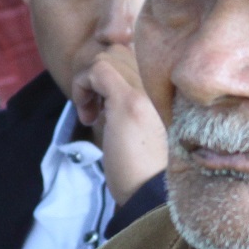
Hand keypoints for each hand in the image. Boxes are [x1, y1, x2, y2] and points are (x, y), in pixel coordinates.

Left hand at [79, 51, 166, 207]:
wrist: (153, 198)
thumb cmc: (144, 171)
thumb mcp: (136, 130)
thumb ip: (124, 104)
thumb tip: (100, 89)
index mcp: (166, 89)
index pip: (132, 54)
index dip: (109, 74)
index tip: (103, 106)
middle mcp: (161, 84)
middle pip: (118, 50)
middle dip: (96, 75)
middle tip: (94, 110)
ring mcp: (146, 90)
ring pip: (106, 54)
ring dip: (88, 82)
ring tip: (92, 114)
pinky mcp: (129, 101)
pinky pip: (97, 69)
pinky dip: (82, 87)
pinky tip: (89, 116)